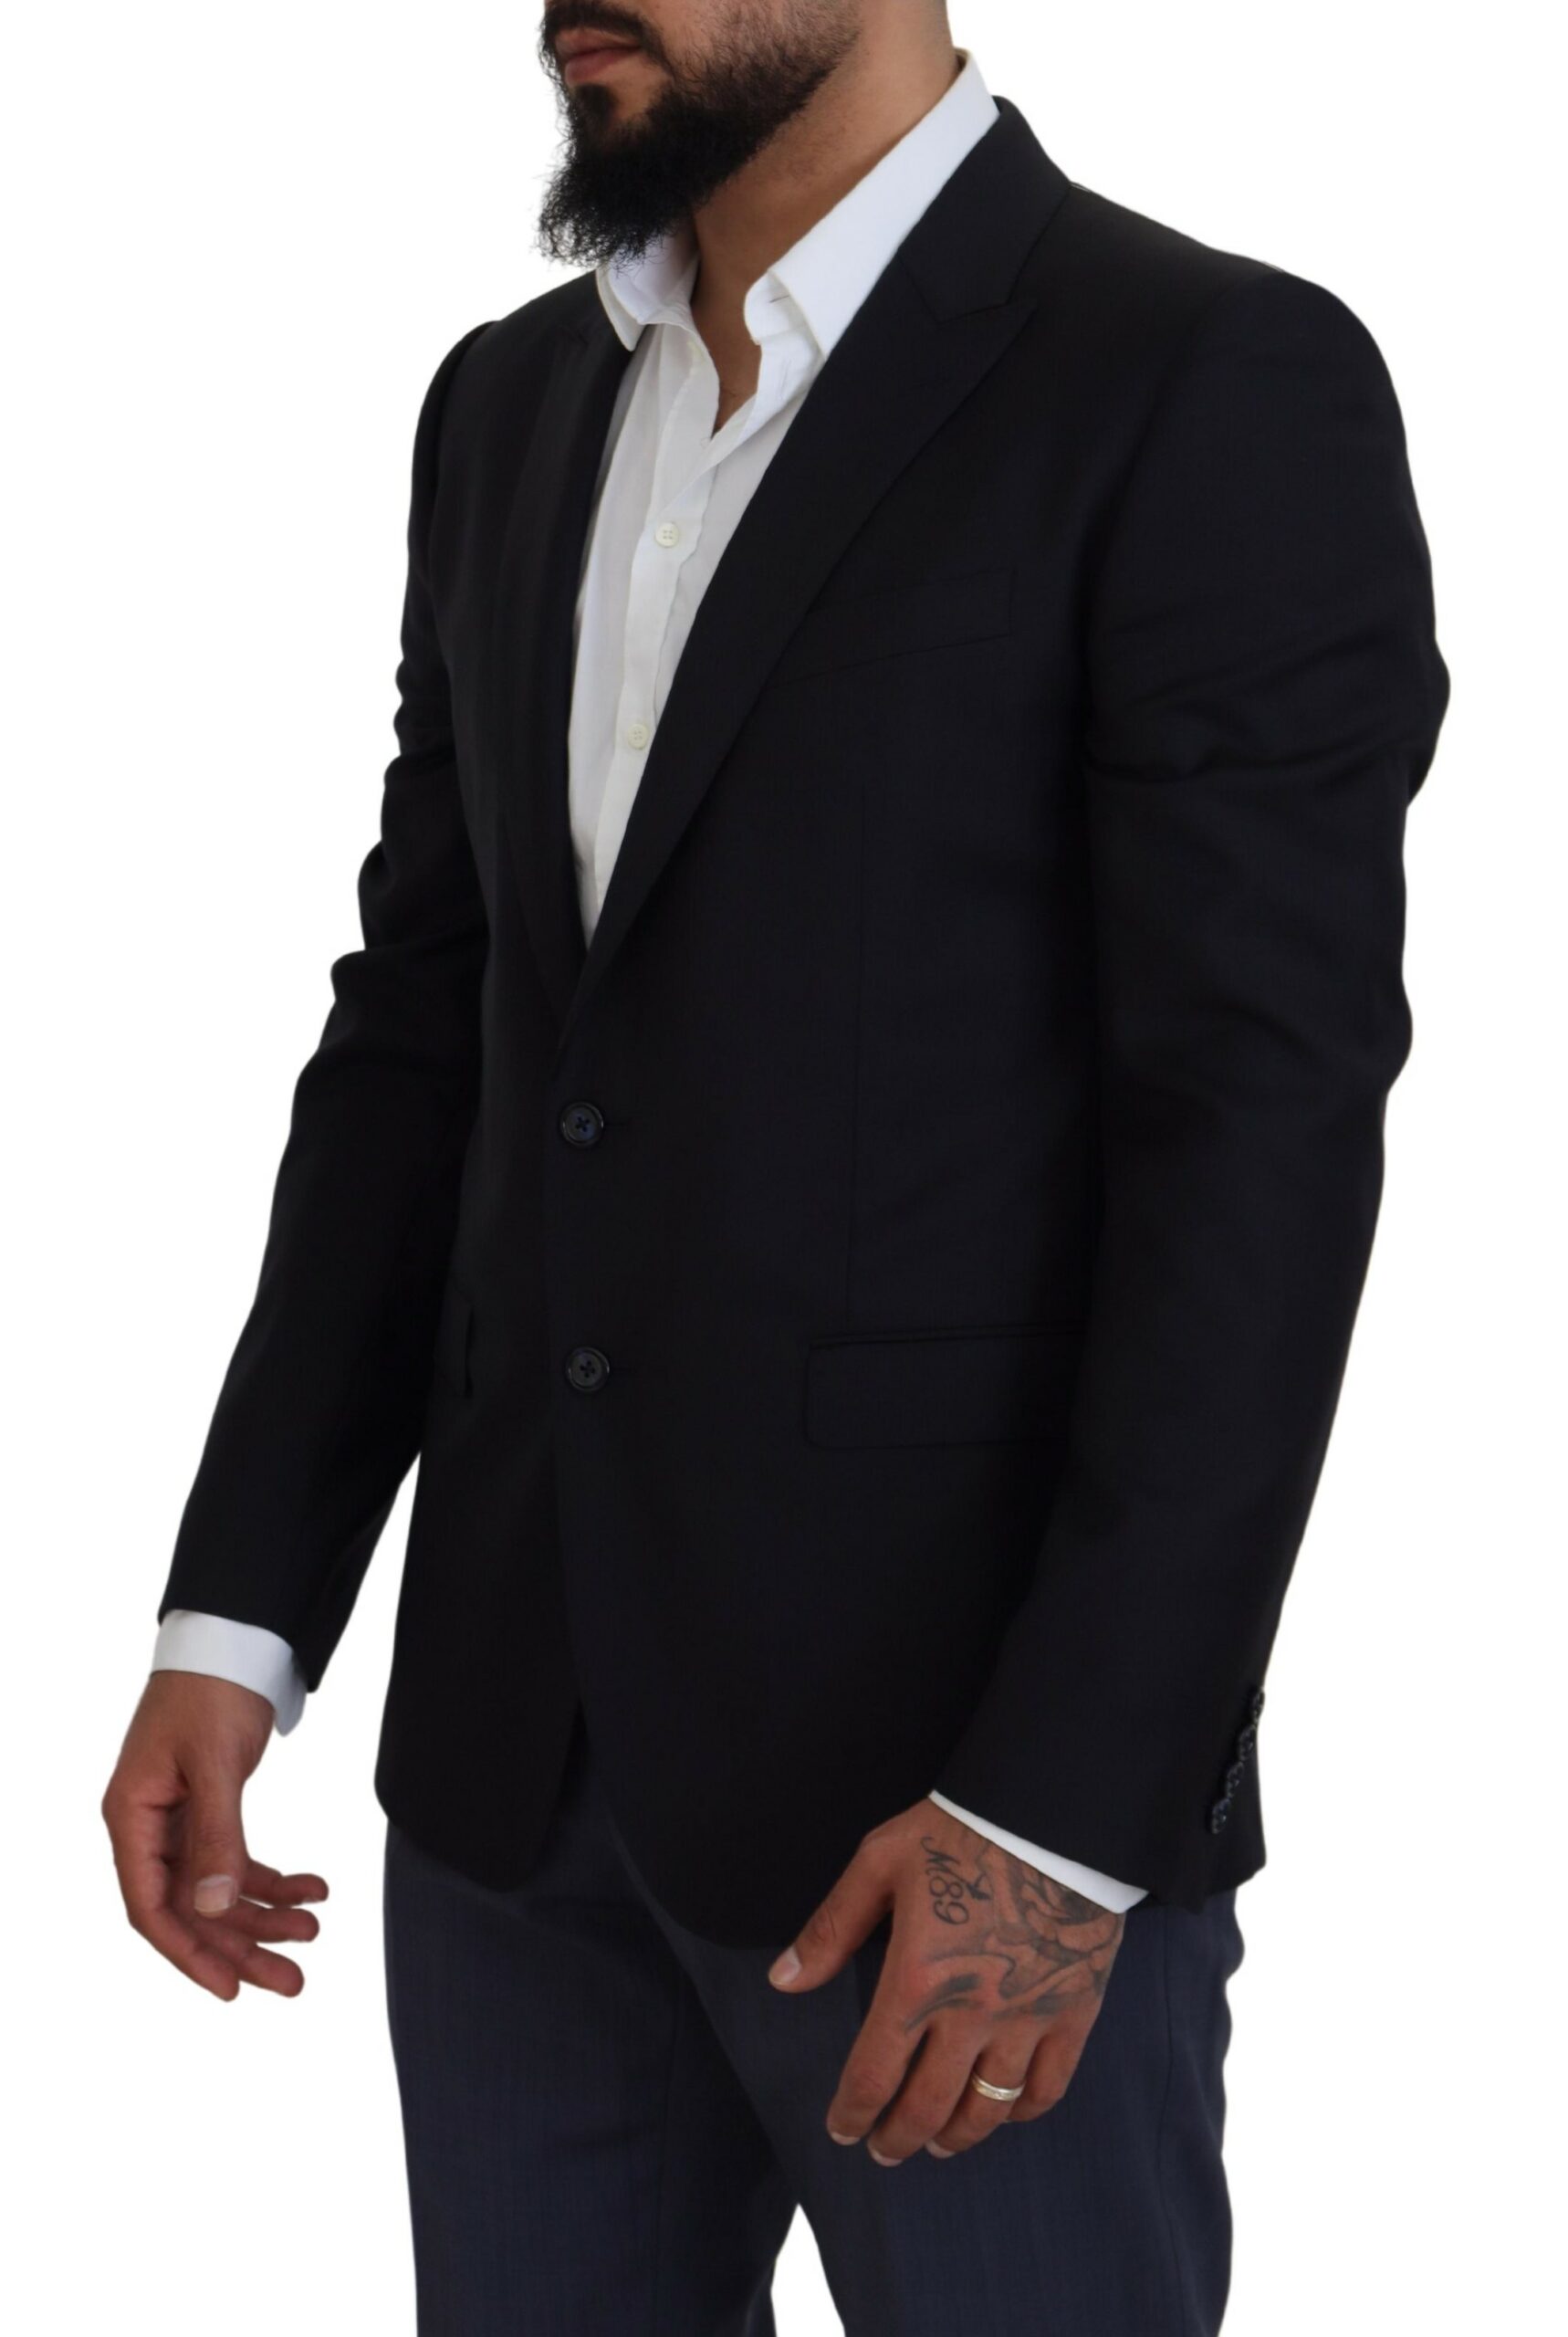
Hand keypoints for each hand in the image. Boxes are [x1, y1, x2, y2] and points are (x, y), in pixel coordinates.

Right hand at [102, 1671, 326, 2000]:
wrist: (231, 1641)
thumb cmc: (208, 1690)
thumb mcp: (214, 1763)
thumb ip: (215, 1836)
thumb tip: (212, 1906)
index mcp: (132, 1817)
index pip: (151, 1906)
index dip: (188, 1953)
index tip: (230, 1988)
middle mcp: (150, 1827)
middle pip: (192, 1908)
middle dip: (241, 1946)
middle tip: (293, 1982)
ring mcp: (180, 1820)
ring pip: (218, 1890)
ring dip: (265, 1915)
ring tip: (314, 1932)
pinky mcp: (211, 1809)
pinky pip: (238, 1860)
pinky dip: (274, 1879)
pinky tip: (315, 1889)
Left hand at [769, 1799, 1123, 2163]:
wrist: (1051, 1813)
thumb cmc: (959, 1831)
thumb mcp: (880, 1863)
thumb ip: (833, 1928)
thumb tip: (783, 1981)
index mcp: (918, 1980)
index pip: (875, 2075)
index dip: (853, 2114)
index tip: (842, 2131)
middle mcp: (972, 2014)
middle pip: (929, 2106)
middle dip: (898, 2136)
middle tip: (883, 2150)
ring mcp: (1028, 2019)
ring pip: (988, 2107)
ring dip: (956, 2135)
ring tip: (938, 2143)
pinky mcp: (1075, 2010)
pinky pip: (1048, 2086)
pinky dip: (1021, 2111)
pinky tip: (1003, 2112)